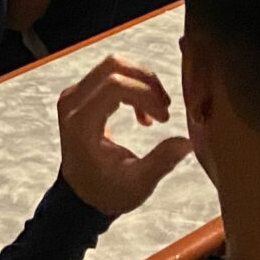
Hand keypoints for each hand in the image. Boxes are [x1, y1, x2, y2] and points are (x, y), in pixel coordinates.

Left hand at [56, 55, 192, 218]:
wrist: (82, 195)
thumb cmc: (107, 191)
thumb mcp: (138, 184)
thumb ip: (162, 161)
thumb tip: (187, 141)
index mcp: (81, 124)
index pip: (114, 86)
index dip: (145, 94)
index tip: (164, 118)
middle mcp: (72, 103)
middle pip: (113, 66)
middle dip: (146, 82)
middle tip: (165, 108)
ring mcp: (73, 95)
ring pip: (112, 65)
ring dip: (142, 82)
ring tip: (156, 112)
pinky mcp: (81, 94)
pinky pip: (109, 73)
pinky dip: (133, 85)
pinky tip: (143, 113)